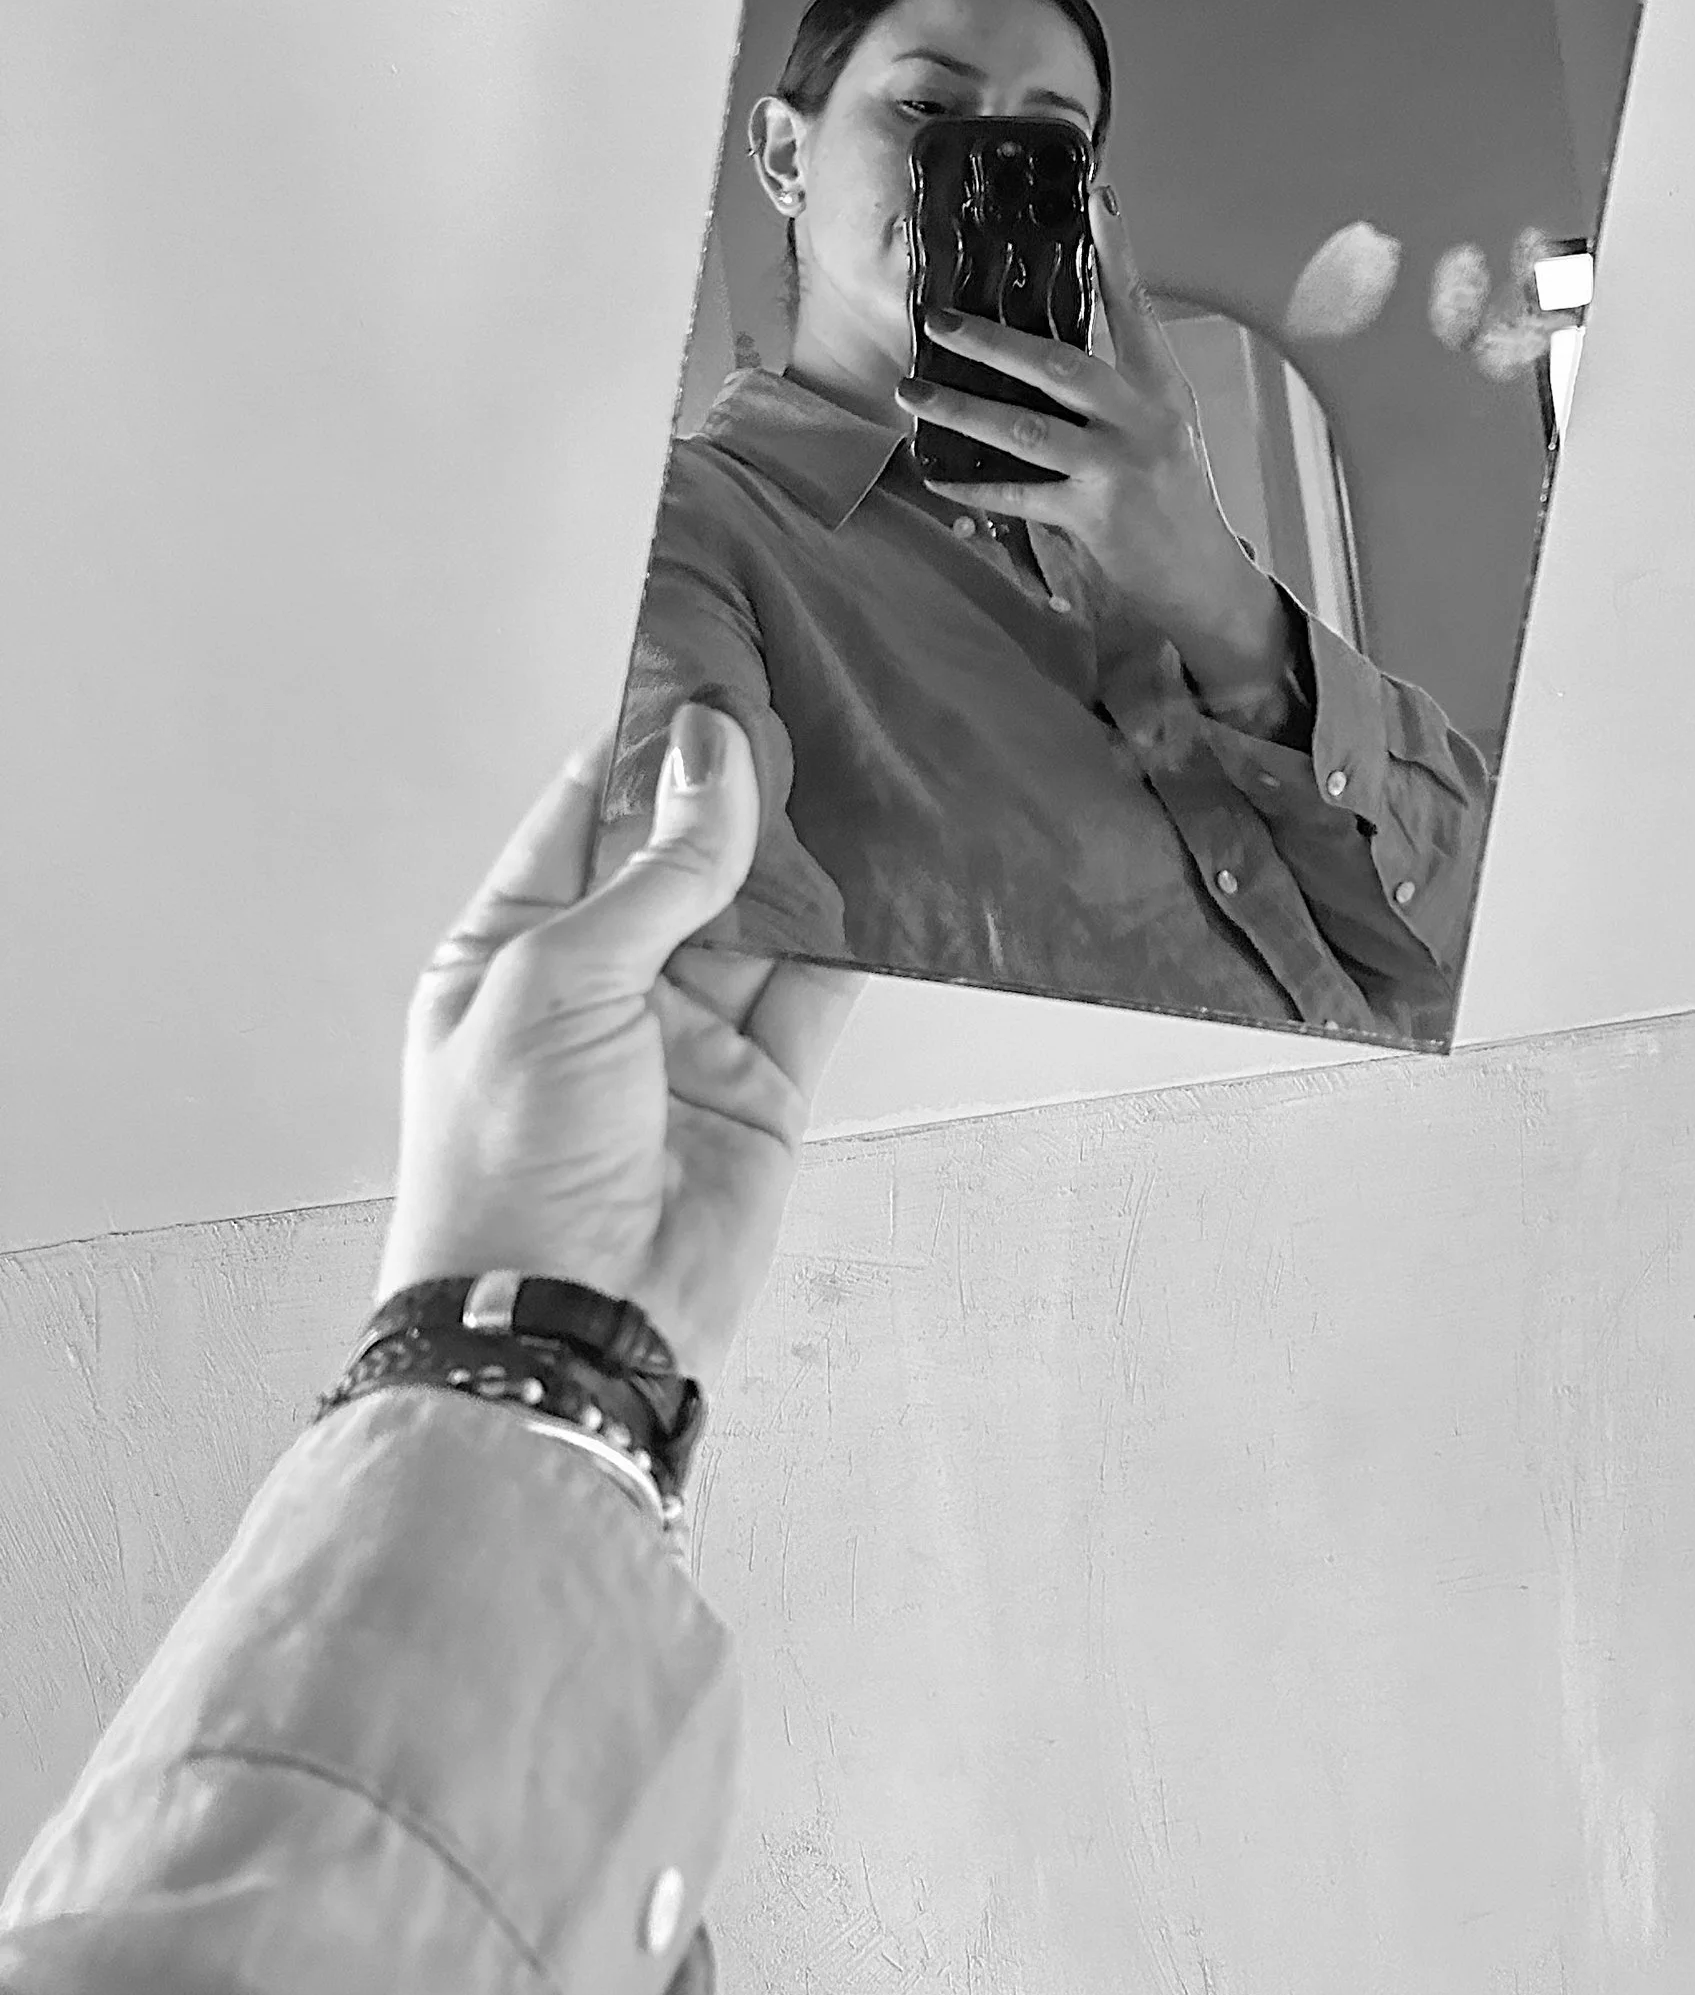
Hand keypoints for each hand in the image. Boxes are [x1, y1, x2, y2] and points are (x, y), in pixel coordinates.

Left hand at [374, 706, 859, 1392]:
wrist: (568, 1328)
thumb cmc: (510, 1164)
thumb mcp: (561, 981)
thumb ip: (655, 869)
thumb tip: (710, 751)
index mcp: (513, 949)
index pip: (583, 812)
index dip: (644, 740)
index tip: (708, 666)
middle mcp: (601, 984)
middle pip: (681, 854)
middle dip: (736, 783)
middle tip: (801, 696)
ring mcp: (686, 1035)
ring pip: (759, 912)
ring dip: (802, 848)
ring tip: (854, 760)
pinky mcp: (762, 1086)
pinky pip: (816, 988)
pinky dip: (854, 933)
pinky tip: (885, 870)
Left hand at [898, 186, 1288, 700]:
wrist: (1203, 578)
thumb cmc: (1172, 494)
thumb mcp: (1161, 426)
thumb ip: (1115, 386)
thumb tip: (1042, 345)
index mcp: (1162, 388)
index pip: (1137, 308)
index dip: (1118, 253)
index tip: (1098, 199)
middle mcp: (1144, 419)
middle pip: (1060, 364)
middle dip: (992, 341)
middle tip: (937, 320)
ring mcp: (1119, 467)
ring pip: (1026, 428)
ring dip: (962, 409)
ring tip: (912, 391)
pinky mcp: (1096, 515)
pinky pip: (1019, 494)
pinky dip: (973, 485)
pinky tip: (934, 473)